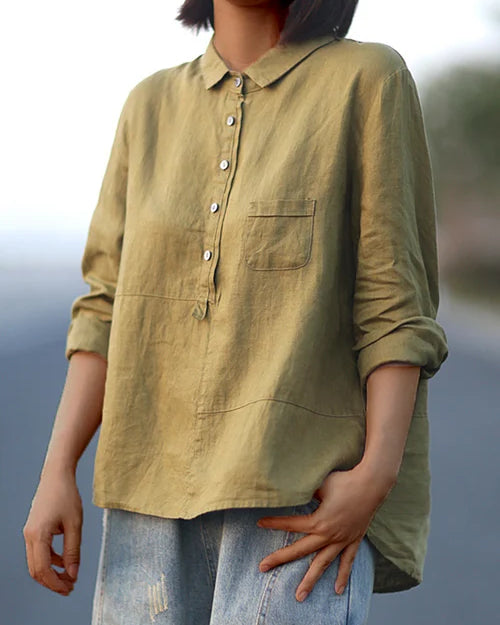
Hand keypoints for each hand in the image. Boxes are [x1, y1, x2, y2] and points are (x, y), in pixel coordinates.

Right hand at [22, 470, 82, 595]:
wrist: (56, 476)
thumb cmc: (67, 495)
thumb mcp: (75, 524)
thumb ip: (73, 550)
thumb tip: (72, 574)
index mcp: (38, 534)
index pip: (43, 569)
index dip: (56, 583)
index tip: (70, 587)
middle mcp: (29, 536)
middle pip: (36, 570)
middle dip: (52, 582)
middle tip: (70, 587)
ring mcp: (29, 533)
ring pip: (36, 562)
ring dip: (51, 572)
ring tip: (69, 577)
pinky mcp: (33, 530)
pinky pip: (39, 552)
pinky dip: (50, 560)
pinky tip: (65, 562)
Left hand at [256, 464, 394, 601]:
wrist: (371, 484)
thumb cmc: (344, 481)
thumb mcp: (320, 485)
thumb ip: (306, 491)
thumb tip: (293, 490)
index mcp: (318, 521)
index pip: (291, 524)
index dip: (274, 523)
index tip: (259, 523)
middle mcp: (328, 535)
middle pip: (300, 550)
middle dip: (280, 558)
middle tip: (262, 566)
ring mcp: (342, 540)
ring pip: (323, 564)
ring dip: (310, 580)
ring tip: (299, 596)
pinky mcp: (353, 540)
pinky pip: (347, 561)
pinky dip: (342, 576)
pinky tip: (336, 590)